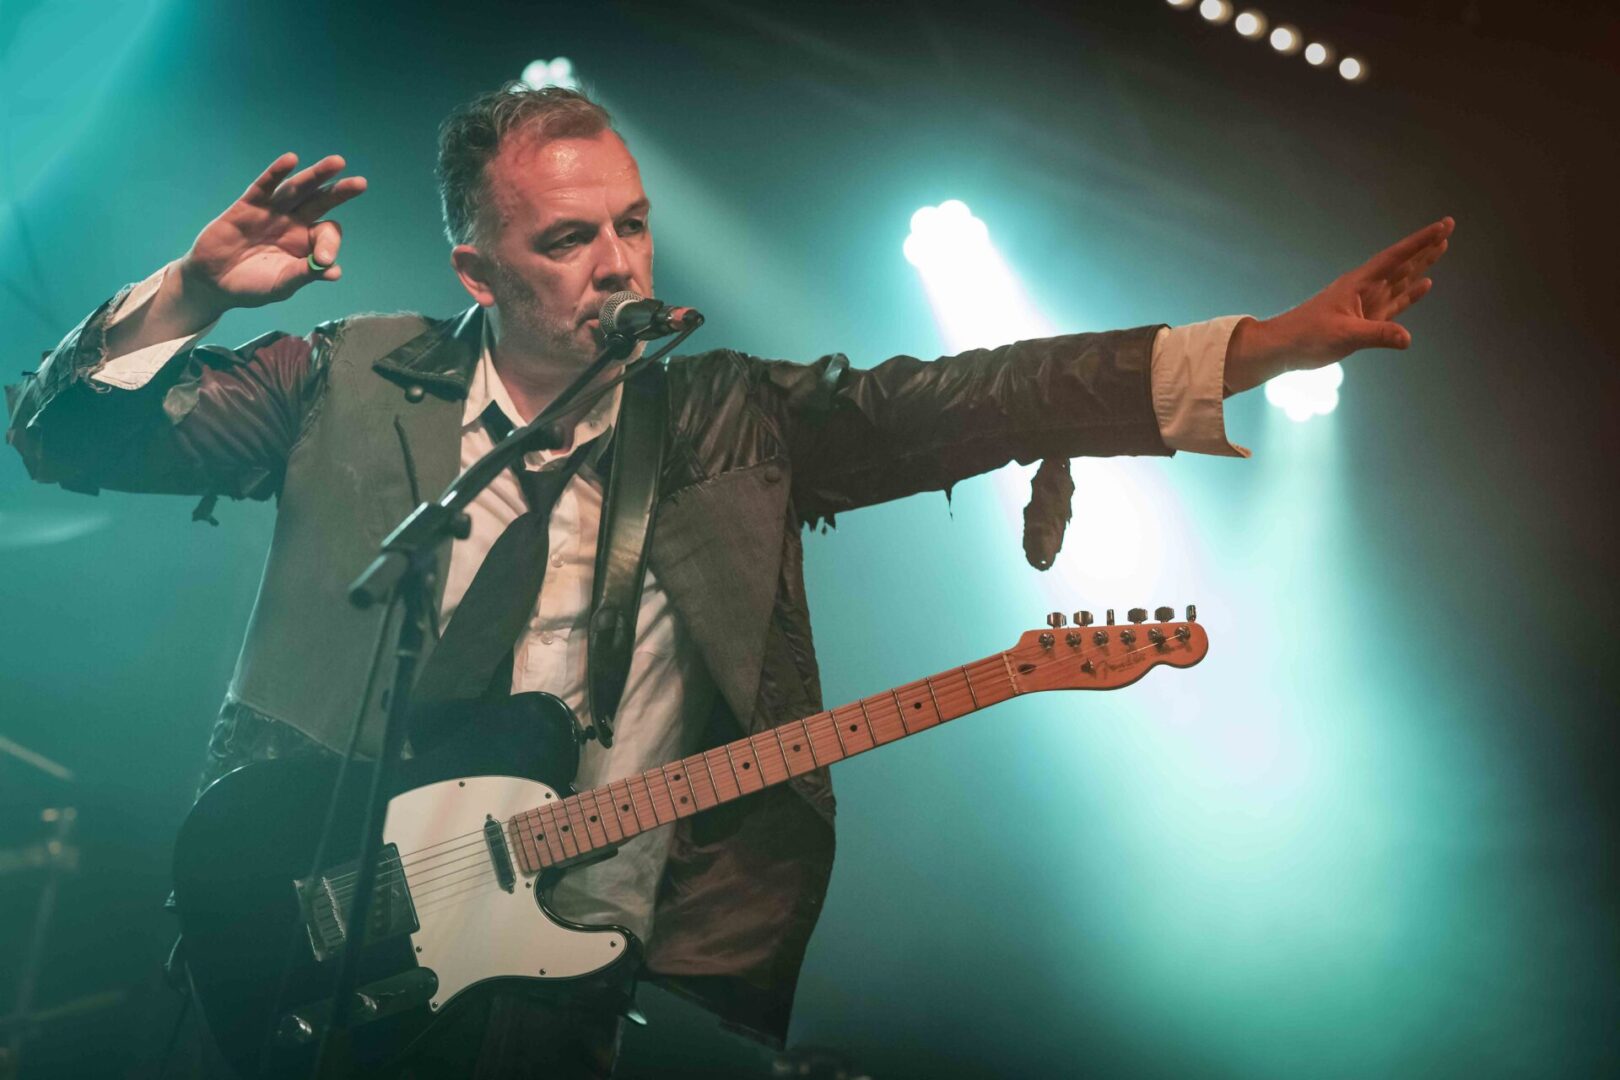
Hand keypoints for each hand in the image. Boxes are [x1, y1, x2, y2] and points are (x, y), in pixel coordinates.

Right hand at [175, 153, 367, 319]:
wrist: (214, 283)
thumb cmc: (252, 285)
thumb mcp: (281, 285)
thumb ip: (304, 275)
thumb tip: (334, 271)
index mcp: (305, 242)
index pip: (326, 233)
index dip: (329, 243)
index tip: (323, 260)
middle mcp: (292, 222)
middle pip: (321, 202)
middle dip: (340, 192)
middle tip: (361, 184)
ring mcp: (271, 211)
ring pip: (297, 189)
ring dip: (316, 175)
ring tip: (338, 163)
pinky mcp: (247, 206)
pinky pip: (264, 186)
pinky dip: (276, 173)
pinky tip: (291, 159)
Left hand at [1224, 217, 1454, 395]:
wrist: (1283, 348)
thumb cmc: (1307, 336)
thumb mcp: (1344, 335)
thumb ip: (1377, 334)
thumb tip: (1408, 338)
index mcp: (1358, 283)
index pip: (1395, 257)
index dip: (1420, 242)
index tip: (1442, 226)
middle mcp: (1364, 288)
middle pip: (1401, 263)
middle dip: (1424, 247)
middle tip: (1448, 229)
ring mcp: (1365, 303)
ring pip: (1400, 280)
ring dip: (1420, 266)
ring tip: (1441, 249)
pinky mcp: (1364, 320)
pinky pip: (1393, 303)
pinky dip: (1410, 294)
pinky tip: (1424, 284)